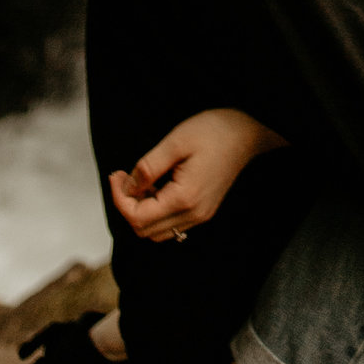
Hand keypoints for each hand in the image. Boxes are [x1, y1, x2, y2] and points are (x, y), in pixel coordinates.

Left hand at [108, 105, 285, 244]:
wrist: (246, 132)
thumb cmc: (214, 131)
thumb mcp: (175, 142)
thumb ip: (148, 168)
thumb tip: (127, 188)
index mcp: (185, 198)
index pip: (138, 217)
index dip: (119, 199)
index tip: (116, 176)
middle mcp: (194, 214)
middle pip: (144, 230)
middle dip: (127, 206)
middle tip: (123, 178)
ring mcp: (200, 215)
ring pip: (156, 232)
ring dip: (140, 212)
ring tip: (140, 182)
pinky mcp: (203, 211)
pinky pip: (170, 225)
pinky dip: (155, 212)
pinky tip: (156, 187)